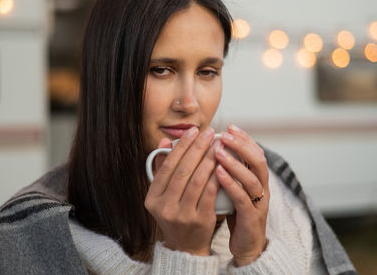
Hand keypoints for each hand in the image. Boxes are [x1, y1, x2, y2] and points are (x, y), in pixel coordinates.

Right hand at [145, 127, 219, 255]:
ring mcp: (182, 215)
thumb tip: (164, 140)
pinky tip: (224, 164)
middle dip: (198, 148)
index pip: (167, 166)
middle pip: (183, 171)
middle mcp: (164, 207)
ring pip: (197, 180)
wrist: (187, 246)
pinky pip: (210, 192)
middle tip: (209, 133)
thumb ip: (163, 168)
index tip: (194, 131)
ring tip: (219, 145)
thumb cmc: (177, 214)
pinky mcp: (200, 220)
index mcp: (152, 198)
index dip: (181, 146)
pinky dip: (218, 176)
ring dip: (210, 159)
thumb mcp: (164, 195)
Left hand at [214, 124, 268, 265]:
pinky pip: (243, 199)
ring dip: (234, 162)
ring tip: (217, 151)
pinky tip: (217, 174)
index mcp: (258, 180)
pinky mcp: (252, 218)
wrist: (247, 247)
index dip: (245, 139)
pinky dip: (231, 184)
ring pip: (252, 178)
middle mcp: (262, 189)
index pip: (256, 153)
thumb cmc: (237, 214)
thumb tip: (211, 149)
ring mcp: (259, 203)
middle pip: (258, 161)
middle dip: (241, 145)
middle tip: (225, 134)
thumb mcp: (233, 189)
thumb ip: (227, 171)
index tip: (230, 126)